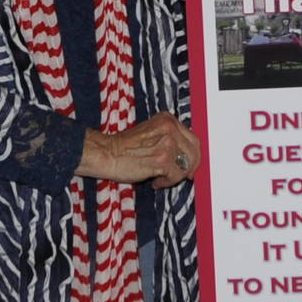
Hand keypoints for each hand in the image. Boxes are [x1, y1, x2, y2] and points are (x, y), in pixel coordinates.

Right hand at [79, 110, 200, 189]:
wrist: (106, 153)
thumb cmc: (125, 147)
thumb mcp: (152, 133)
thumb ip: (170, 139)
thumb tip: (188, 158)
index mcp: (167, 119)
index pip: (193, 139)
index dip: (193, 155)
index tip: (189, 165)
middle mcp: (170, 128)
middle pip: (194, 152)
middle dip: (190, 167)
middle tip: (182, 176)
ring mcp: (167, 143)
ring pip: (186, 165)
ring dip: (176, 176)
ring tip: (162, 177)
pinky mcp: (162, 159)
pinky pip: (176, 176)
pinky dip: (166, 182)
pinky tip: (155, 181)